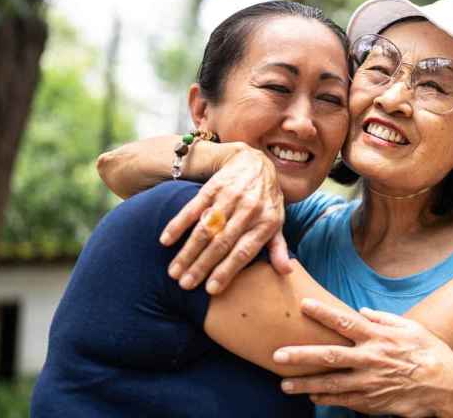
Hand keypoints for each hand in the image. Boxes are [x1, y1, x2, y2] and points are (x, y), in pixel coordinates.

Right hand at [159, 145, 289, 293]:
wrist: (255, 162)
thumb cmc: (267, 200)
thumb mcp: (278, 222)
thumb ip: (279, 247)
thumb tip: (287, 271)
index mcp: (265, 222)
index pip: (244, 251)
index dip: (227, 271)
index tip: (211, 290)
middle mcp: (248, 210)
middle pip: (221, 243)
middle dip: (201, 266)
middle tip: (184, 285)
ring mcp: (230, 197)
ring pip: (206, 229)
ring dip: (187, 251)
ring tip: (174, 271)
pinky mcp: (213, 188)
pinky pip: (193, 208)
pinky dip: (178, 224)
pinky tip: (166, 241)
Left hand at [273, 299, 452, 417]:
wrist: (448, 387)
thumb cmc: (431, 353)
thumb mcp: (411, 328)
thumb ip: (384, 319)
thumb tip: (363, 312)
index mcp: (379, 337)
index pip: (346, 322)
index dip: (323, 313)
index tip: (303, 304)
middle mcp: (371, 359)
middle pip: (329, 356)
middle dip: (301, 356)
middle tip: (277, 356)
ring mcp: (370, 383)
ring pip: (331, 384)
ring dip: (306, 385)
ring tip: (284, 385)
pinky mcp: (373, 402)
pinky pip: (344, 401)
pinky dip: (326, 399)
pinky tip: (311, 396)